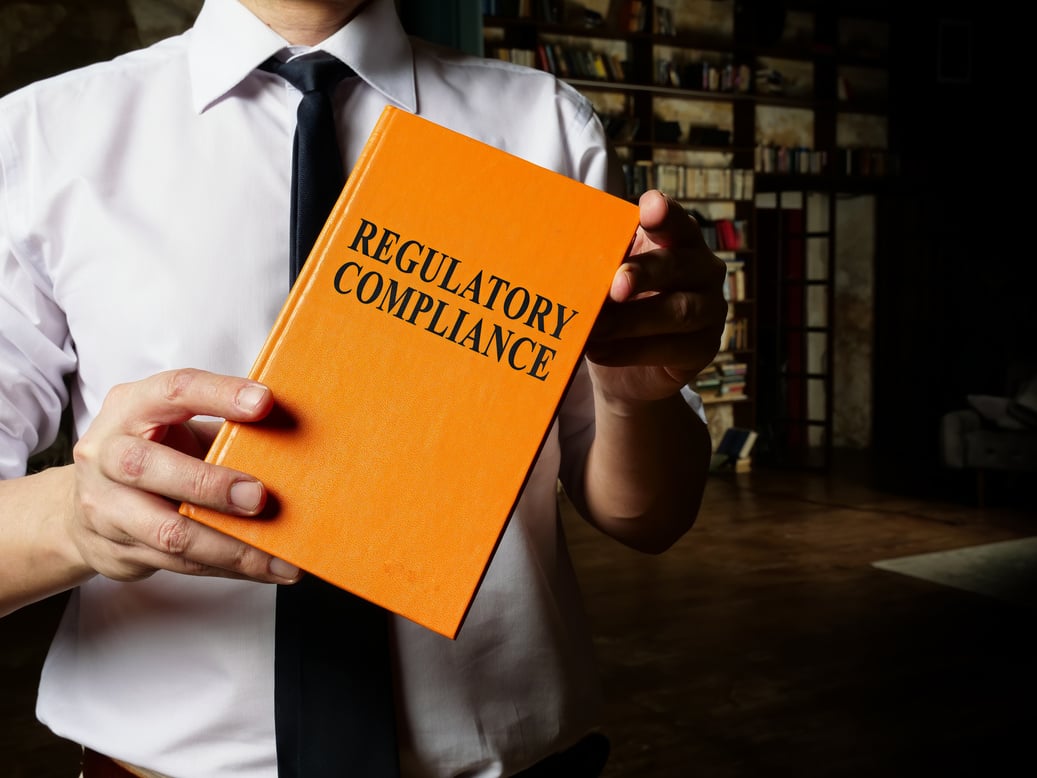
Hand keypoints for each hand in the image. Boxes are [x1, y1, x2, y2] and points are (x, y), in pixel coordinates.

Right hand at [68, 369, 300, 583]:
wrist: (83, 505)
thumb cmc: (150, 452)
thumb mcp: (174, 425)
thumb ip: (220, 426)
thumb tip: (290, 429)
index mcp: (130, 407)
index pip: (174, 391)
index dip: (219, 394)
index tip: (264, 402)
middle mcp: (108, 454)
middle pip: (148, 466)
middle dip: (209, 484)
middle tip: (259, 497)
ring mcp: (106, 506)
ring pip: (167, 531)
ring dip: (229, 546)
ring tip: (277, 557)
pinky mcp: (119, 549)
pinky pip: (180, 563)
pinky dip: (228, 567)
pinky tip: (265, 569)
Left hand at [586, 190, 727, 402]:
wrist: (627, 366)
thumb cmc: (617, 306)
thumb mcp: (607, 278)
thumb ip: (600, 261)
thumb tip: (566, 254)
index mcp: (679, 240)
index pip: (676, 221)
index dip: (665, 214)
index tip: (648, 208)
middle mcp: (703, 270)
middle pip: (677, 265)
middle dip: (644, 274)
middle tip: (614, 286)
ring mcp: (710, 309)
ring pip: (678, 311)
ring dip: (631, 320)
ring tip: (595, 328)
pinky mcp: (704, 348)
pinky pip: (672, 348)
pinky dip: (631, 351)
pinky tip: (600, 351)